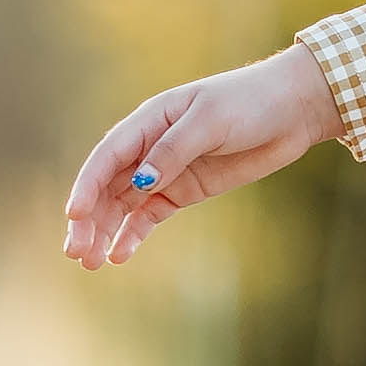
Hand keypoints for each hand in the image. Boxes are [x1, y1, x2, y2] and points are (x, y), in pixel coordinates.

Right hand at [62, 43, 345, 268]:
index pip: (107, 157)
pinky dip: (133, 234)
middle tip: (76, 252)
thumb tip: (141, 181)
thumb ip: (174, 151)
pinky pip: (149, 215)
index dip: (87, 186)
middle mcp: (149, 147)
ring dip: (105, 232)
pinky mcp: (184, 190)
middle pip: (107, 186)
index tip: (74, 215)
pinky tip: (120, 255)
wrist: (291, 110)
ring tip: (91, 262)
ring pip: (123, 204)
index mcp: (149, 121)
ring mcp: (166, 171)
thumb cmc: (249, 103)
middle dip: (89, 220)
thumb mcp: (210, 122)